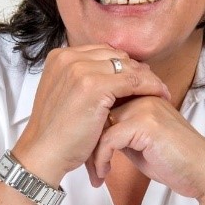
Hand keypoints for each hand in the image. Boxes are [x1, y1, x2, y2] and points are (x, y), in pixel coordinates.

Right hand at [13, 46, 170, 183]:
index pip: (102, 52)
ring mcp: (80, 69)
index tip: (139, 77)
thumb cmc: (56, 132)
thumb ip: (83, 80)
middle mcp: (69, 57)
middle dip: (137, 69)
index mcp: (60, 57)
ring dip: (147, 77)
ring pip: (127, 66)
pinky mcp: (94, 85)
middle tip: (154, 84)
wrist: (44, 152)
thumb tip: (114, 74)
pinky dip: (150, 86)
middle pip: (116, 56)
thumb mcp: (66, 96)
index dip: (123, 64)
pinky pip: (133, 80)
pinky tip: (160, 95)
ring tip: (160, 90)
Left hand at [89, 95, 204, 198]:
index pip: (104, 104)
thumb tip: (94, 135)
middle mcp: (143, 96)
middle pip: (99, 113)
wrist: (203, 172)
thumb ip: (120, 133)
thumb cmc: (175, 161)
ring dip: (92, 153)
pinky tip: (104, 174)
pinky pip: (108, 139)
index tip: (87, 155)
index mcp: (143, 96)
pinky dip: (101, 159)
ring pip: (100, 126)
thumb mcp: (140, 143)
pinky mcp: (145, 124)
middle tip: (87, 166)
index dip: (92, 130)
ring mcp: (145, 108)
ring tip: (95, 173)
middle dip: (88, 142)